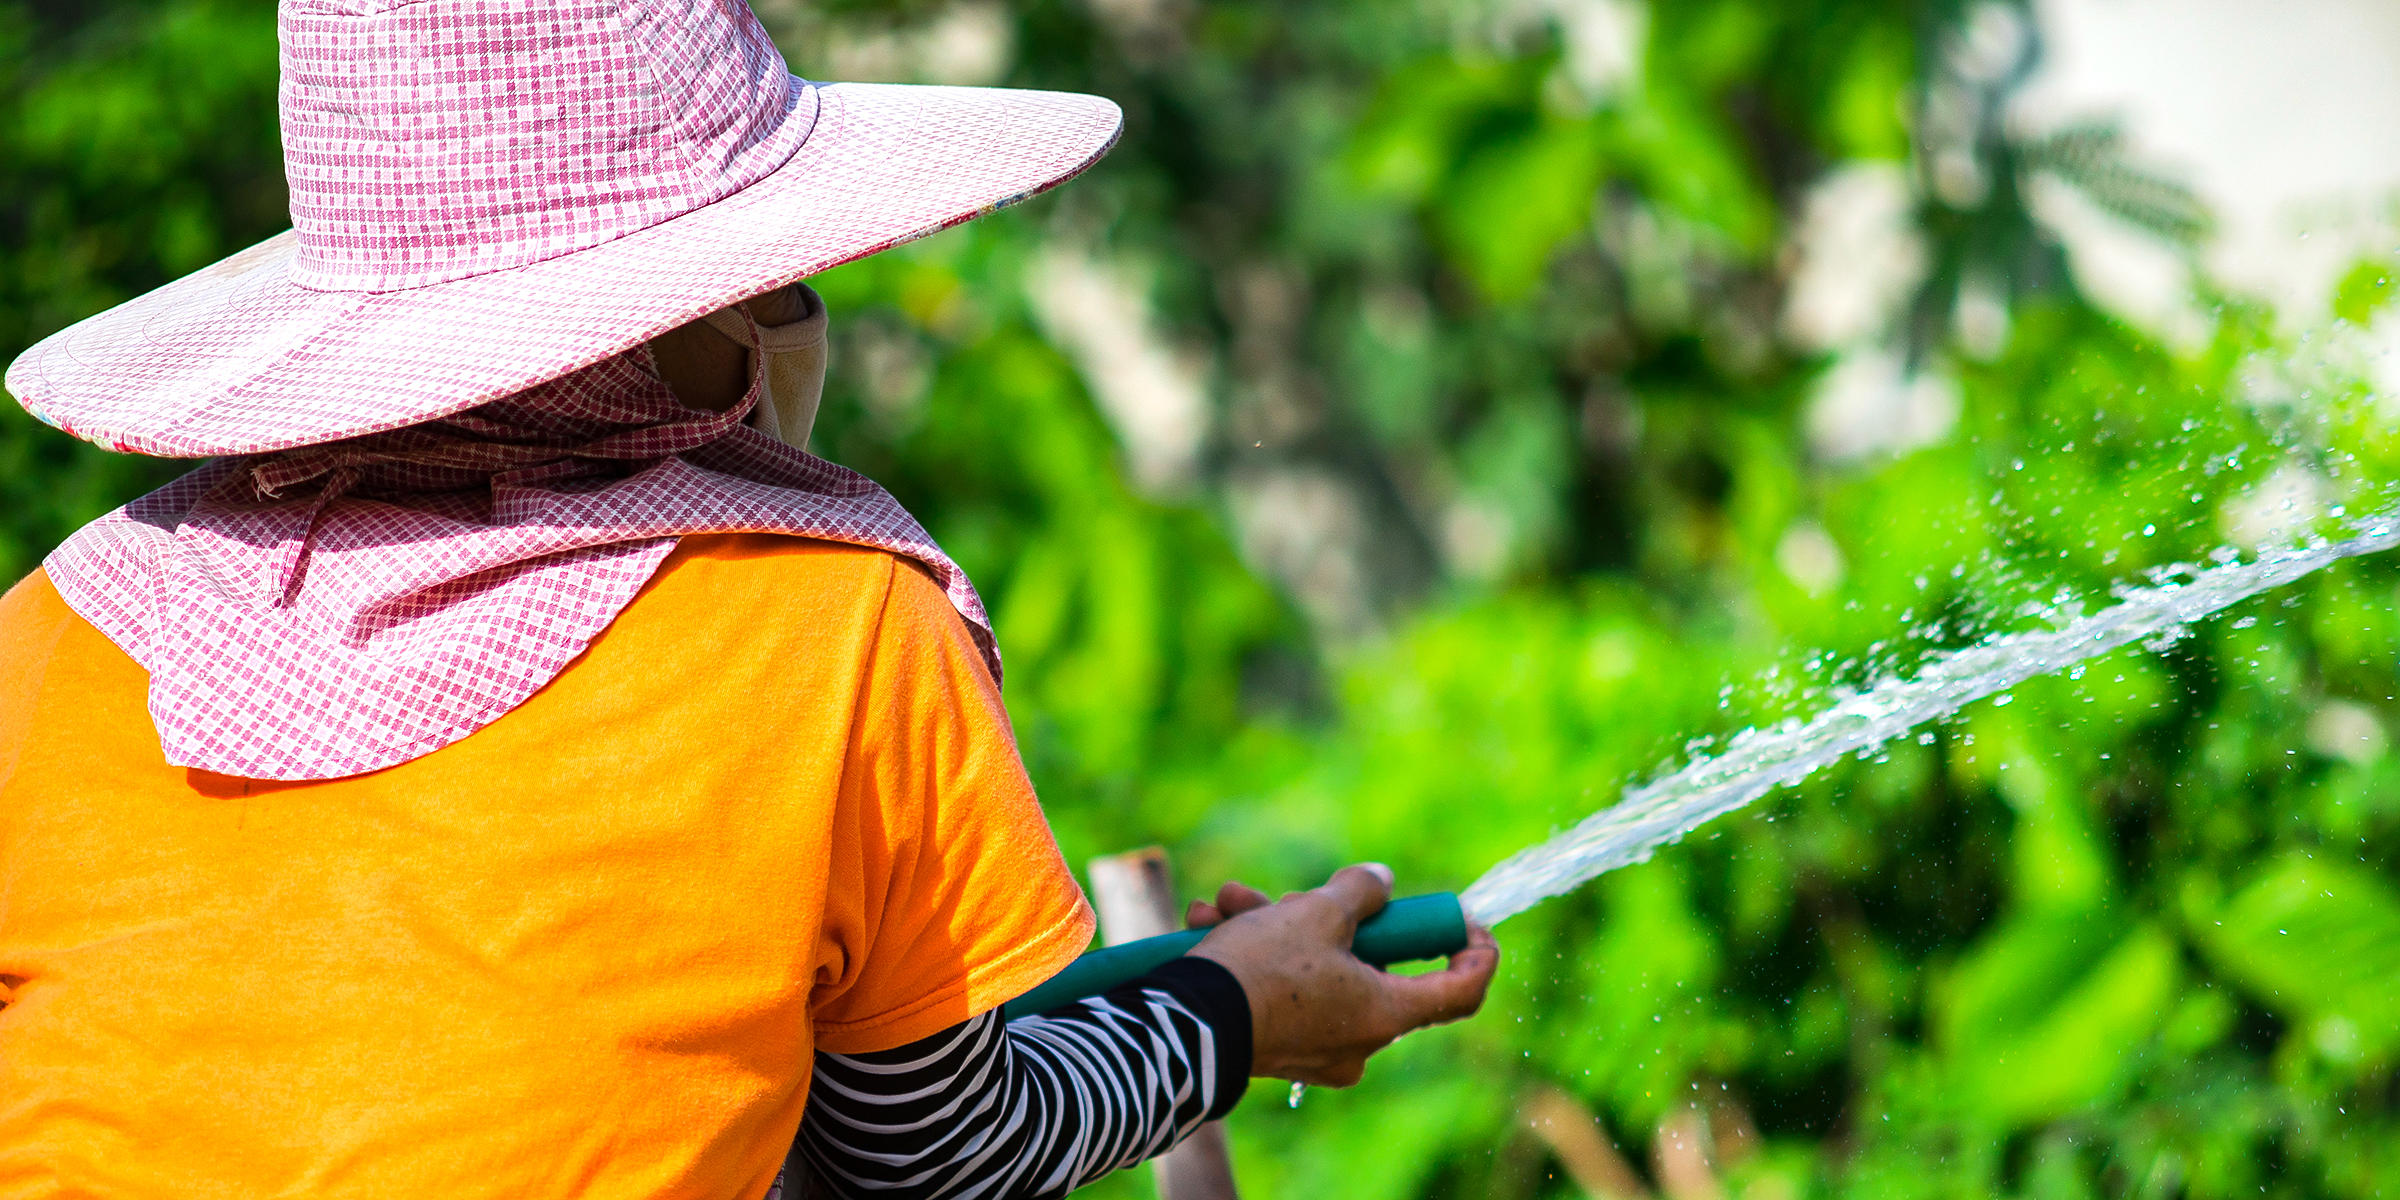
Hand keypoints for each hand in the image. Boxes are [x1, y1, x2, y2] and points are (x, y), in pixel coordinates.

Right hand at [1185, 863, 1499, 1086]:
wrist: (1183, 1025)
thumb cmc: (1262, 969)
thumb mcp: (1315, 913)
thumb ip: (1359, 892)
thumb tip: (1380, 883)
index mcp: (1386, 1014)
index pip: (1461, 991)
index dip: (1475, 951)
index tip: (1466, 920)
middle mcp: (1360, 1041)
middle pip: (1368, 965)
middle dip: (1323, 917)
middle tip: (1287, 896)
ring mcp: (1318, 1050)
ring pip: (1316, 971)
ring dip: (1274, 927)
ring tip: (1228, 902)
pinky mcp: (1278, 1049)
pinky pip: (1284, 993)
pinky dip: (1255, 956)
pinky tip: (1209, 925)